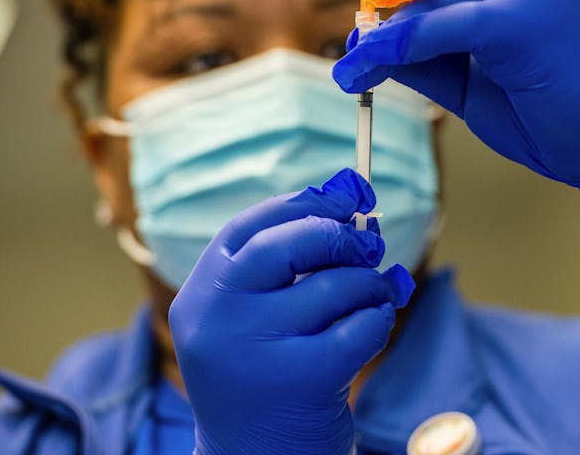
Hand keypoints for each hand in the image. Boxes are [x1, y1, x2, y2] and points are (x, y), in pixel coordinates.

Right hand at [169, 169, 414, 454]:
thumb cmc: (261, 378)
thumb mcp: (249, 320)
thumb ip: (281, 265)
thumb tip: (346, 201)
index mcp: (200, 296)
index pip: (247, 227)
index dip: (300, 204)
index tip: (341, 199)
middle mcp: (218, 318)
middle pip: (291, 244)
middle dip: (340, 237)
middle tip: (367, 244)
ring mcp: (257, 349)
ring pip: (336, 285)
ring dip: (370, 283)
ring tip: (376, 294)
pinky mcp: (302, 379)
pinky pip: (361, 326)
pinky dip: (379, 318)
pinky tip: (375, 324)